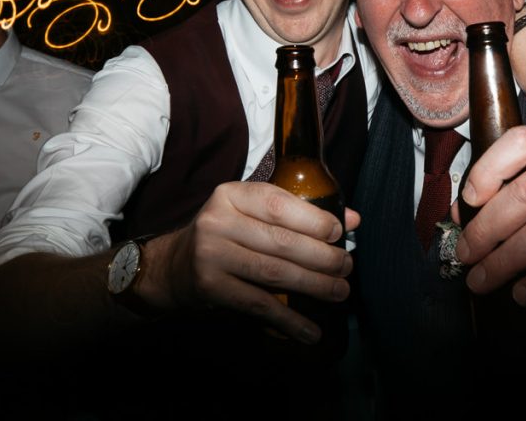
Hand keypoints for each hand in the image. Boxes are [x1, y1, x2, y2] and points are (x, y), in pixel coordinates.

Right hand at [139, 181, 355, 343]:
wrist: (173, 266)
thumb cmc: (225, 235)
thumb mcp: (251, 214)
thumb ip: (297, 213)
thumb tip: (352, 220)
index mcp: (231, 195)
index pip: (278, 204)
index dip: (313, 219)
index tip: (340, 233)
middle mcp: (217, 221)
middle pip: (281, 241)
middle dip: (322, 256)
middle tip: (346, 266)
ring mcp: (210, 255)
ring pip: (274, 272)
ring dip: (313, 285)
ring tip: (339, 291)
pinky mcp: (209, 287)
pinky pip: (258, 304)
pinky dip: (289, 321)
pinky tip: (311, 331)